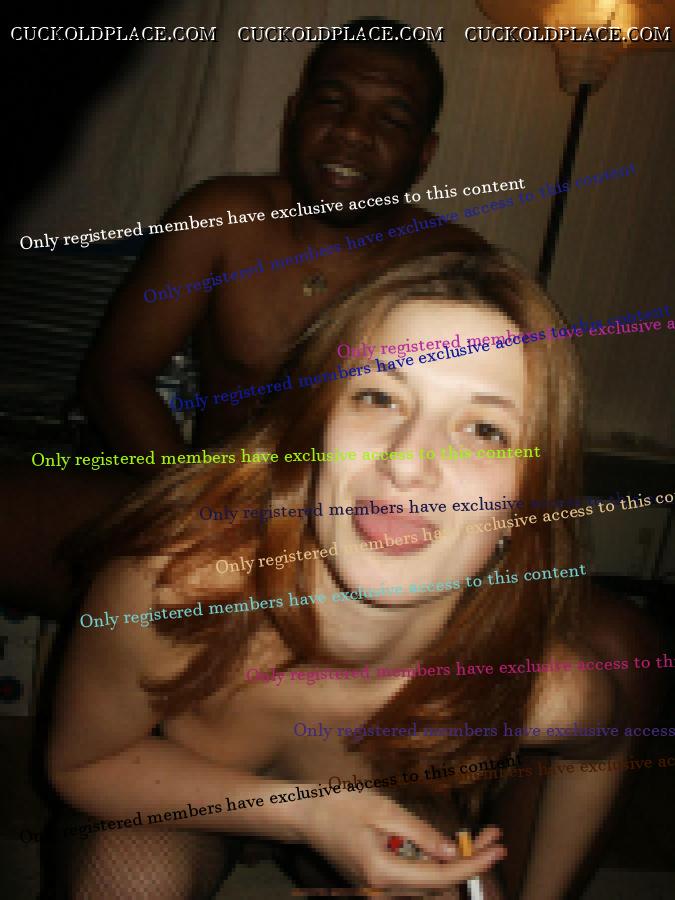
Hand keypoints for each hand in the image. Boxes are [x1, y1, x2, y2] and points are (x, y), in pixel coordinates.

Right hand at [300, 787, 505, 893]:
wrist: (303, 814)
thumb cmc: (339, 806)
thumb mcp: (383, 810)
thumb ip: (420, 834)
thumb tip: (453, 853)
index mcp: (382, 873)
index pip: (439, 879)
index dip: (473, 866)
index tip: (498, 851)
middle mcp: (381, 890)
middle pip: (438, 886)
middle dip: (471, 863)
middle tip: (496, 837)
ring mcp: (378, 889)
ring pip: (428, 884)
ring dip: (455, 863)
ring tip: (481, 837)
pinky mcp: (377, 881)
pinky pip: (413, 877)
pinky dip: (435, 862)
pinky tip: (449, 844)